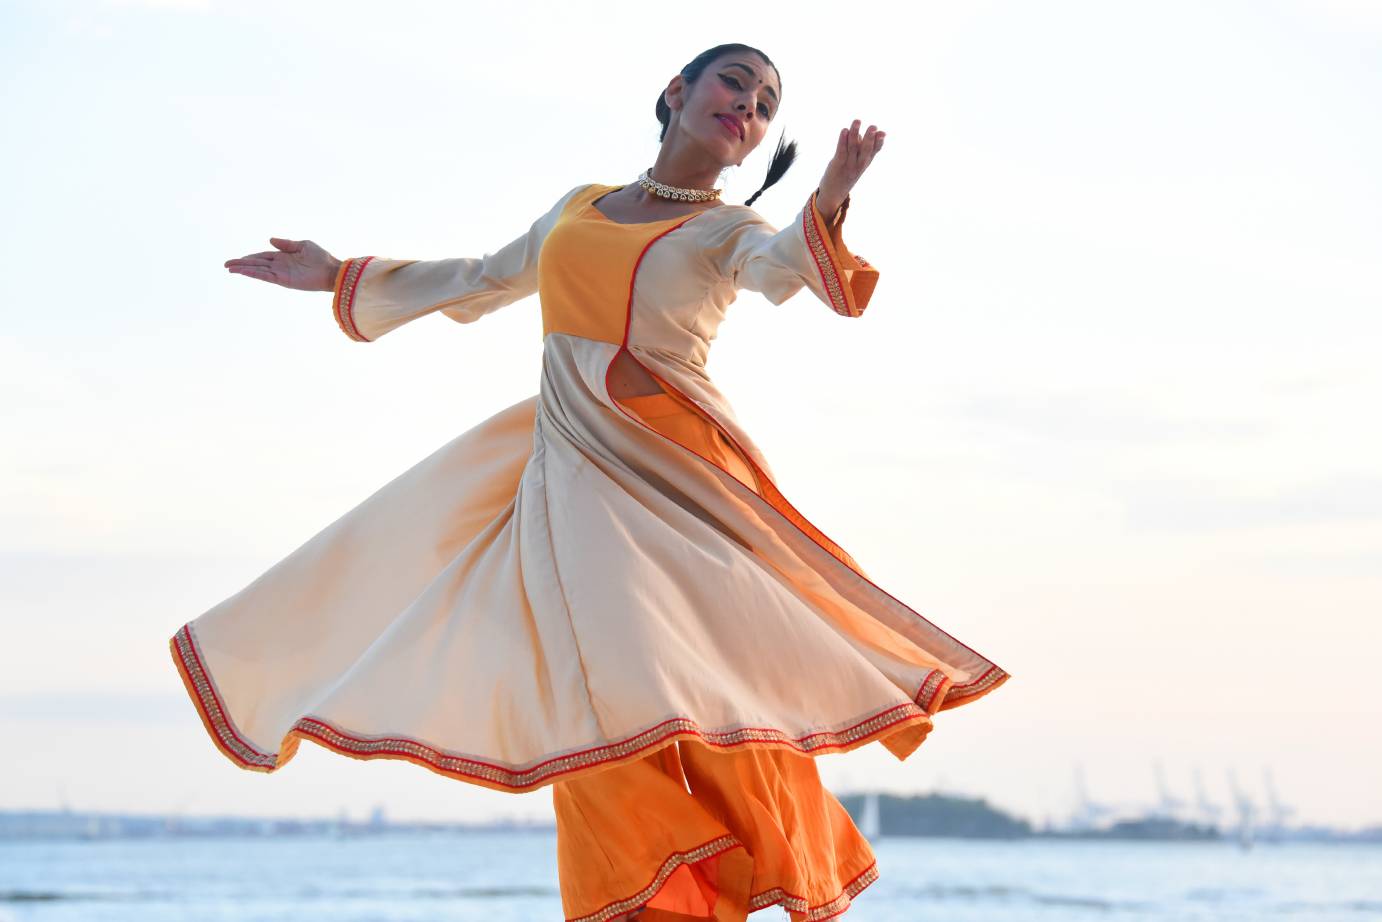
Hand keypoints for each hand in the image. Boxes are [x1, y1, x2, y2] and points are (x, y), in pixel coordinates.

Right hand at [224, 237, 340, 291]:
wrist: (331, 270)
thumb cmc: (321, 258)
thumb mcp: (302, 245)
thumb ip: (286, 244)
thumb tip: (270, 240)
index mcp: (283, 257)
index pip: (262, 257)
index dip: (249, 258)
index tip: (237, 259)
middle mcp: (279, 266)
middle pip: (256, 264)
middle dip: (241, 264)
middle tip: (226, 265)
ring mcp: (280, 273)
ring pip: (258, 270)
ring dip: (243, 269)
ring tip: (230, 269)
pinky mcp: (284, 280)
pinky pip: (266, 276)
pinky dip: (254, 274)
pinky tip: (243, 272)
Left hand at [816, 119, 884, 219]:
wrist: (833, 194)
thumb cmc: (845, 175)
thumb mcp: (856, 164)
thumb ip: (859, 149)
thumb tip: (858, 133)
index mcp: (865, 163)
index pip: (874, 152)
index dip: (879, 142)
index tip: (883, 133)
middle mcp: (859, 165)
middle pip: (866, 150)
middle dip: (870, 138)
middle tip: (873, 127)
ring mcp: (848, 165)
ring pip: (853, 147)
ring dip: (855, 133)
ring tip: (857, 121)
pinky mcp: (837, 164)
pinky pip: (841, 151)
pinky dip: (843, 140)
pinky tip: (844, 130)